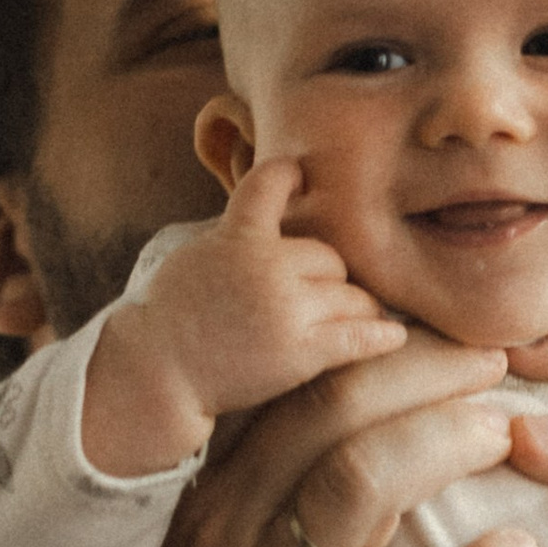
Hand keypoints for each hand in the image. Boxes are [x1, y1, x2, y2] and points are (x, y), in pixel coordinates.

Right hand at [47, 334, 538, 546]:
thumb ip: (235, 510)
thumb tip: (318, 442)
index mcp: (198, 510)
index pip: (279, 388)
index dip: (360, 340)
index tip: (422, 324)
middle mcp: (228, 543)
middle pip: (330, 408)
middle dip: (422, 367)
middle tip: (494, 358)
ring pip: (363, 481)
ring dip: (447, 439)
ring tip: (510, 431)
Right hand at [81, 158, 403, 474]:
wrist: (154, 372)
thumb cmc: (169, 317)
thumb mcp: (193, 255)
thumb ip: (235, 236)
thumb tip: (274, 222)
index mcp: (236, 236)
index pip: (271, 183)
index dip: (289, 174)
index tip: (300, 174)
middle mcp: (267, 265)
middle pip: (330, 257)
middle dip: (327, 277)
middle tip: (319, 299)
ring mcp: (286, 308)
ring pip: (353, 295)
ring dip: (354, 309)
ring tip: (351, 322)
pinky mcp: (300, 352)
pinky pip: (360, 335)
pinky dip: (382, 335)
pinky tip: (394, 336)